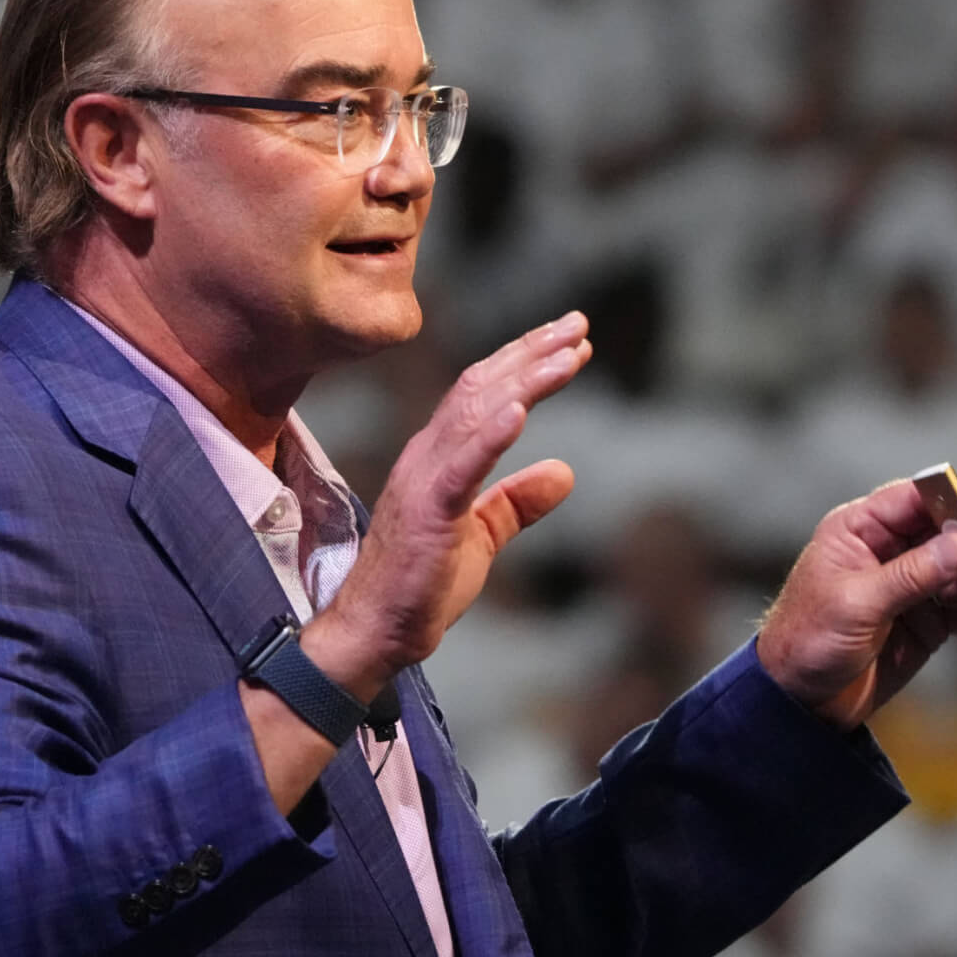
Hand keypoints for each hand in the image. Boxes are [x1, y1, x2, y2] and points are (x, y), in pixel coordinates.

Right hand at [305, 312, 591, 696]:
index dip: (526, 361)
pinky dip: (491, 435)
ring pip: (477, 413)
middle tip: (579, 324)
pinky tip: (520, 410)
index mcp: (440, 457)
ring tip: (568, 354)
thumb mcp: (484, 535)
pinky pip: (462, 465)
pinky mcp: (428, 512)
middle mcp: (428, 454)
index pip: (484, 393)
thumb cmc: (422, 584)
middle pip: (483, 387)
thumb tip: (563, 471)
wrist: (378, 632)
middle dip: (532, 352)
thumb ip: (518, 501)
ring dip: (526, 379)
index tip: (570, 340)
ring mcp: (424, 479)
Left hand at [757, 479, 956, 729]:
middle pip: (946, 534)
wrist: (798, 703)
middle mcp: (886, 552)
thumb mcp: (856, 605)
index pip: (913, 500)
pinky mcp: (923, 621)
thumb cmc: (807, 642)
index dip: (955, 499)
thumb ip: (910, 575)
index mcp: (857, 532)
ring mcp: (908, 587)